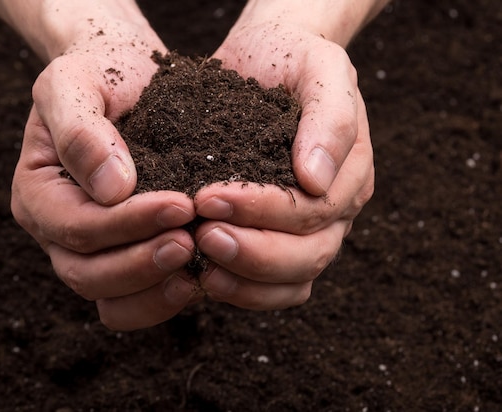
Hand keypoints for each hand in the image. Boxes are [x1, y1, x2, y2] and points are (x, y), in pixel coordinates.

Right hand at [10, 9, 198, 330]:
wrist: (126, 80)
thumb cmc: (98, 75)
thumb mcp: (75, 83)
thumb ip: (81, 131)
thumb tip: (110, 190)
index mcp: (37, 192)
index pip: (75, 226)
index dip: (126, 224)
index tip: (180, 205)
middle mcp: (56, 230)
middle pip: (86, 274)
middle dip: (140, 264)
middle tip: (191, 242)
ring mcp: (88, 250)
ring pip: (109, 298)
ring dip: (153, 290)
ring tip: (198, 270)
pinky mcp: (123, 256)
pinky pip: (133, 300)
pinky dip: (162, 298)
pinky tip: (199, 278)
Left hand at [193, 16, 373, 309]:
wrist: (266, 58)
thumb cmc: (292, 59)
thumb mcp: (320, 68)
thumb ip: (330, 117)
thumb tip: (317, 179)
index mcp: (348, 175)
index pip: (313, 211)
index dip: (262, 211)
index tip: (208, 197)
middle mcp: (333, 211)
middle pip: (308, 256)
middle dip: (254, 254)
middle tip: (203, 237)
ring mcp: (308, 232)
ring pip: (293, 281)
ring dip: (246, 281)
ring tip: (200, 270)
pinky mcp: (275, 239)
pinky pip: (272, 285)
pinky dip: (242, 289)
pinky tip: (203, 277)